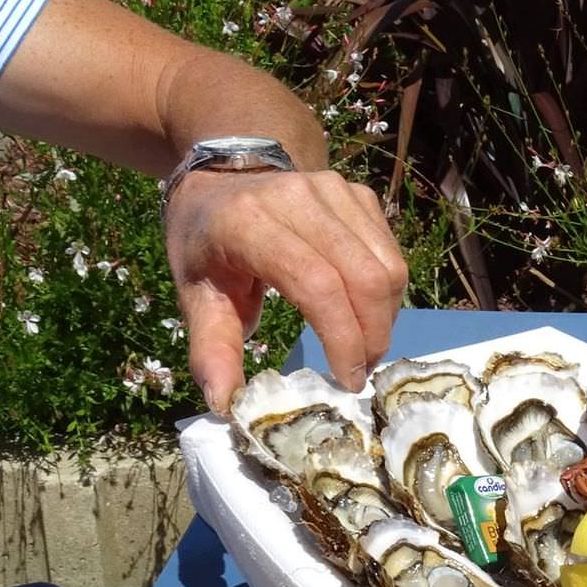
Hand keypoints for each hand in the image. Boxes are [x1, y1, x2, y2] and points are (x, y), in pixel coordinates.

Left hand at [164, 169, 408, 411]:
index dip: (342, 338)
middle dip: (372, 336)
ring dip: (385, 319)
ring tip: (364, 347)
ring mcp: (333, 190)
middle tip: (360, 372)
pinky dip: (387, 295)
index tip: (346, 380)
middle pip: (364, 277)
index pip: (317, 284)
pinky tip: (364, 314)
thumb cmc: (208, 247)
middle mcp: (296, 198)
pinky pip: (391, 254)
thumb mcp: (195, 298)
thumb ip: (211, 350)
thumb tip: (224, 404)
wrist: (221, 183)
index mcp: (249, 223)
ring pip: (388, 267)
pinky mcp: (357, 194)